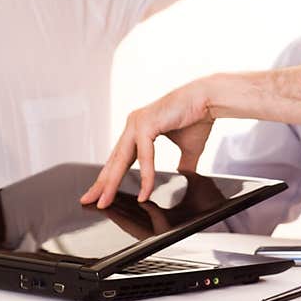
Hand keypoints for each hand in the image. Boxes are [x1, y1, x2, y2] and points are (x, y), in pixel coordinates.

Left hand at [80, 80, 213, 208]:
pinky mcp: (147, 123)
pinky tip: (144, 192)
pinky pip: (144, 155)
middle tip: (91, 200)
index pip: (120, 157)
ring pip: (122, 159)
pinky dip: (145, 175)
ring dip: (112, 182)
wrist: (210, 100)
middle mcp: (135, 124)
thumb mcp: (188, 149)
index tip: (101, 193)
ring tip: (105, 200)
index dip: (110, 176)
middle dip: (102, 182)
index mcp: (140, 128)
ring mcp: (138, 122)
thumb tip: (183, 175)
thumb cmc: (199, 118)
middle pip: (114, 159)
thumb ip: (182, 164)